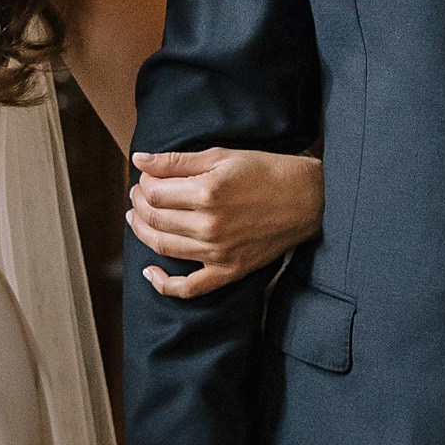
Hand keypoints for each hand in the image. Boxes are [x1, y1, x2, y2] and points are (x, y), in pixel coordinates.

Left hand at [127, 148, 325, 298]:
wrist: (306, 199)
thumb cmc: (265, 172)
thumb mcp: (222, 156)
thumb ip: (177, 160)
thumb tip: (139, 159)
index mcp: (207, 192)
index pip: (154, 192)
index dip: (143, 184)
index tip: (146, 177)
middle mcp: (209, 225)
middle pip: (154, 218)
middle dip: (139, 203)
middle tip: (138, 194)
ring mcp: (218, 252)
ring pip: (163, 248)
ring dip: (142, 232)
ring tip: (138, 218)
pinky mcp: (228, 271)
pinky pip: (189, 288)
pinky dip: (164, 284)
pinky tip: (150, 272)